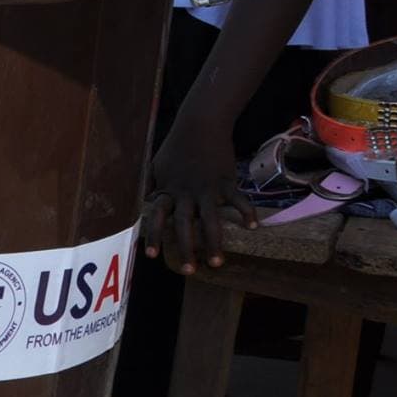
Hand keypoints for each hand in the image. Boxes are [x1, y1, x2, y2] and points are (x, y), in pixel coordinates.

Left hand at [143, 122, 254, 274]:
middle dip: (186, 248)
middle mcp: (186, 193)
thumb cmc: (176, 147)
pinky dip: (246, 212)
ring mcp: (207, 189)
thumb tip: (143, 202)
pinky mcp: (226, 182)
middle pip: (184, 225)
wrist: (199, 125)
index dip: (155, 236)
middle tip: (189, 270)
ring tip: (217, 263)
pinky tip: (253, 227)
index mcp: (168, 191)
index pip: (158, 217)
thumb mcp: (156, 166)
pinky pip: (238, 200)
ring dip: (214, 242)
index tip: (151, 255)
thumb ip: (152, 186)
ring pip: (210, 220)